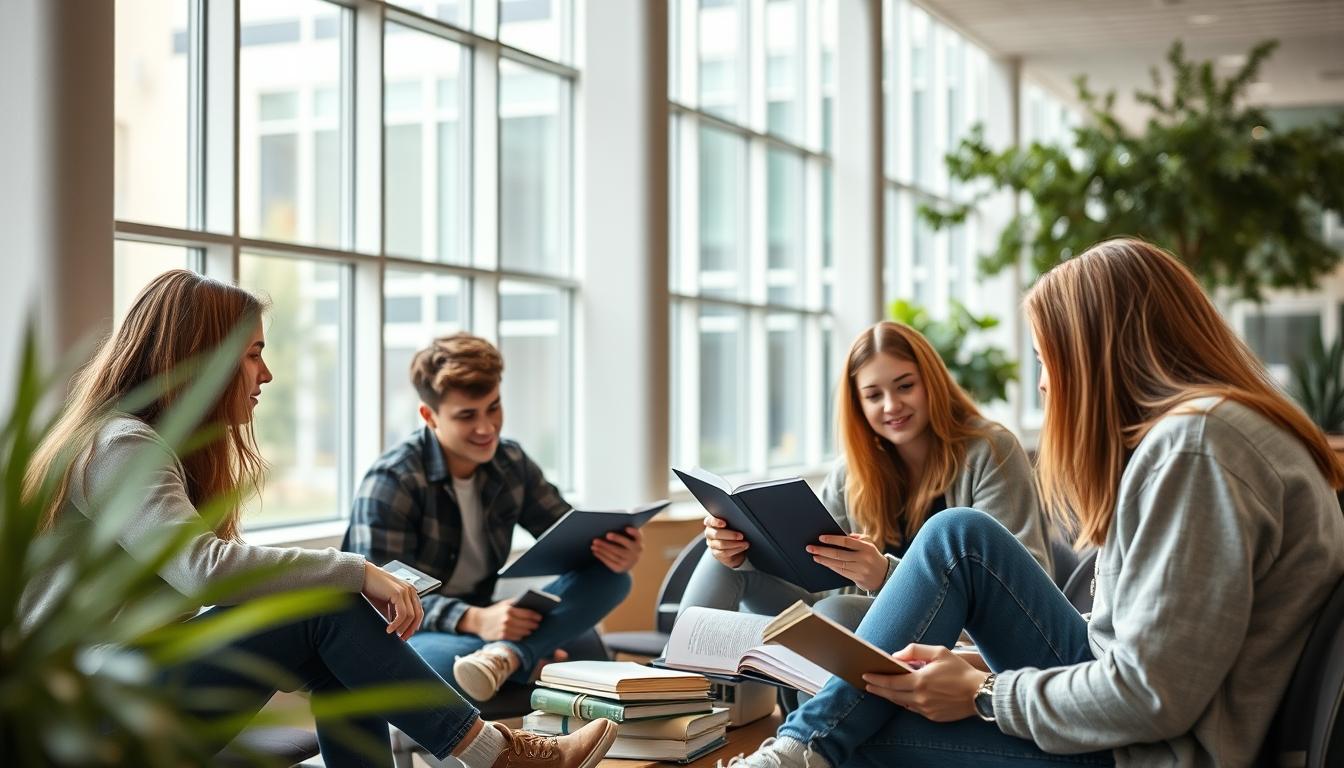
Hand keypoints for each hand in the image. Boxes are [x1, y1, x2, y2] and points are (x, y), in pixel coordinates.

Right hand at [361, 562, 423, 639]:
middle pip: (418, 614)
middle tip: (402, 639)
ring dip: (403, 628)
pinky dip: (396, 624)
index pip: (418, 611)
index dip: (414, 625)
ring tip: (394, 636)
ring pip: (411, 616)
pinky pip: (402, 613)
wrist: (362, 576)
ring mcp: (405, 590)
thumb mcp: (387, 604)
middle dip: (410, 629)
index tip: (406, 635)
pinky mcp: (398, 593)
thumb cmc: (373, 589)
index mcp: (410, 591)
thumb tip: (398, 629)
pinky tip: (389, 630)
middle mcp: (410, 590)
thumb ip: (394, 613)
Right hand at [459, 599, 541, 641]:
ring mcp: (505, 629)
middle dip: (534, 624)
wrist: (478, 621)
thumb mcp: (504, 604)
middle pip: (527, 623)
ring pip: (523, 632)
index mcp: (509, 609)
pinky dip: (521, 636)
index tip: (540, 617)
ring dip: (528, 631)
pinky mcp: (502, 636)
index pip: (527, 613)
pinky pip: (517, 637)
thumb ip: (516, 603)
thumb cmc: (493, 611)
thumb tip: (530, 603)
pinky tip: (522, 634)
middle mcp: (508, 619)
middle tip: (537, 625)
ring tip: (531, 630)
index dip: (536, 616)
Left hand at [591, 526, 642, 572]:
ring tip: (594, 544)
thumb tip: (612, 523)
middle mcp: (635, 553)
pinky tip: (595, 551)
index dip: (633, 532)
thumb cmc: (626, 545)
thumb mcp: (629, 539)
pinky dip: (601, 556)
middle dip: (614, 540)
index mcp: (638, 543)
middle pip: (624, 546)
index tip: (626, 528)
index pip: (638, 536)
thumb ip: (624, 532)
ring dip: (602, 549)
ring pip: (613, 554)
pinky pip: (609, 562)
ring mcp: (628, 562)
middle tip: (605, 535)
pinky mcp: (620, 568)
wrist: (628, 563)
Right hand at [703, 514, 748, 567]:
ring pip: (721, 544)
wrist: (735, 544)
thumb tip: (741, 521)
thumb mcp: (733, 523)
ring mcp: (711, 544)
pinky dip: (735, 550)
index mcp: (711, 523)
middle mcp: (709, 533)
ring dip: (735, 544)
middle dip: (730, 535)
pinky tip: (742, 547)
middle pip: (716, 534)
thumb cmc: (734, 530)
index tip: (724, 523)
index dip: (716, 522)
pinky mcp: (716, 553)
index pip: (709, 521)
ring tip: (745, 543)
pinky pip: (724, 553)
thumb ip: (732, 520)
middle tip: (741, 536)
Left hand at [807, 533, 888, 590]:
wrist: (884, 575)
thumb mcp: (869, 544)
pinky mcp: (858, 578)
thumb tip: (838, 535)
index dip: (833, 539)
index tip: (820, 538)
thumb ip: (855, 538)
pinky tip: (823, 562)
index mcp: (866, 547)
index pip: (846, 541)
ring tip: (814, 555)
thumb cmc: (872, 555)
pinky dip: (830, 566)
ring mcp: (861, 569)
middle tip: (810, 547)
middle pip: (839, 554)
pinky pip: (841, 572)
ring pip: (838, 564)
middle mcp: (864, 558)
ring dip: (824, 560)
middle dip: (823, 550)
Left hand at [862, 643, 987, 721]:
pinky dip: (906, 702)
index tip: (865, 675)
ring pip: (902, 703)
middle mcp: (920, 698)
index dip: (877, 679)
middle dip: (878, 689)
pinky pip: (914, 709)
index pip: (891, 682)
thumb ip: (915, 650)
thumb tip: (896, 656)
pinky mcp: (933, 717)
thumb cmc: (960, 670)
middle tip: (867, 684)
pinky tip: (902, 696)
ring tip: (881, 690)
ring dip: (890, 696)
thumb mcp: (939, 652)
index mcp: (920, 681)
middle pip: (892, 695)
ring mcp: (926, 710)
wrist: (980, 693)